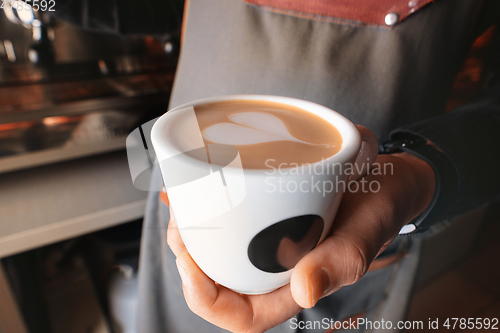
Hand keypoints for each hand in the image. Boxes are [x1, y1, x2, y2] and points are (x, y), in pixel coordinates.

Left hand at [167, 152, 435, 332]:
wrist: (386, 178)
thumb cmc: (379, 208)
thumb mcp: (366, 232)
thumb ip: (343, 261)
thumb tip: (305, 291)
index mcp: (295, 287)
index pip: (241, 316)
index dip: (207, 300)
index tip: (189, 261)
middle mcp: (276, 269)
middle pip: (219, 281)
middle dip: (189, 259)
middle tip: (179, 221)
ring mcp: (270, 242)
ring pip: (220, 251)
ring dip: (193, 233)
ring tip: (182, 202)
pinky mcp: (269, 215)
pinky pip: (231, 221)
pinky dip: (209, 208)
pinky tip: (197, 187)